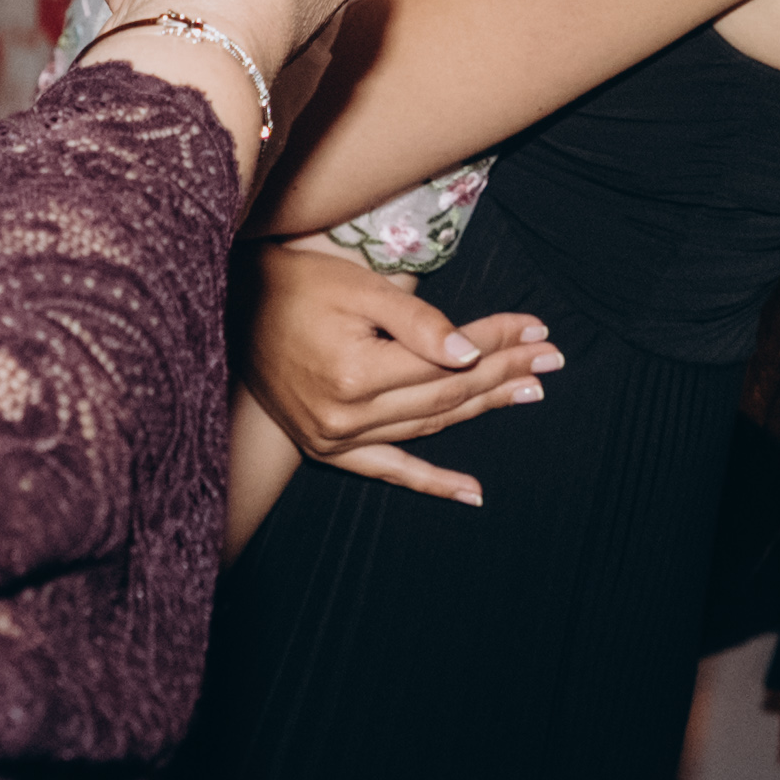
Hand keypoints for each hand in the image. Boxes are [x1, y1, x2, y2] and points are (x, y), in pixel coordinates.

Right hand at [239, 243, 561, 508]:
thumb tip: (471, 353)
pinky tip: (472, 492)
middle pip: (445, 396)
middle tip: (551, 359)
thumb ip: (416, 322)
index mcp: (354, 375)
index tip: (538, 329)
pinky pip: (388, 470)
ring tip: (528, 392)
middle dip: (504, 374)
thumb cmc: (293, 286)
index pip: (448, 363)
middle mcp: (344, 418)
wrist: (228, 309)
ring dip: (480, 411)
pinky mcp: (325, 449)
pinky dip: (430, 482)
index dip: (498, 343)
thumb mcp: (356, 288)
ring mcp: (333, 441)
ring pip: (426, 428)